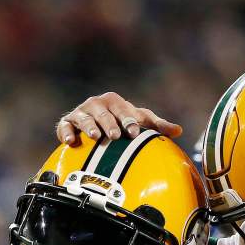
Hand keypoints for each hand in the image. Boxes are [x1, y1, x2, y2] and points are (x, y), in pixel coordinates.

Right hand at [56, 92, 182, 146]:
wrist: (94, 124)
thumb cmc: (121, 122)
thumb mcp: (139, 121)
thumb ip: (157, 126)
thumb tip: (179, 131)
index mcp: (115, 102)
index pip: (123, 110)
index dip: (129, 120)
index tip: (135, 132)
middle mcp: (97, 104)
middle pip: (104, 113)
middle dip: (110, 123)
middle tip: (116, 136)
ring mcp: (81, 113)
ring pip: (85, 118)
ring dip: (90, 126)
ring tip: (96, 137)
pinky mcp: (67, 123)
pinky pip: (64, 126)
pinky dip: (66, 132)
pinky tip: (70, 142)